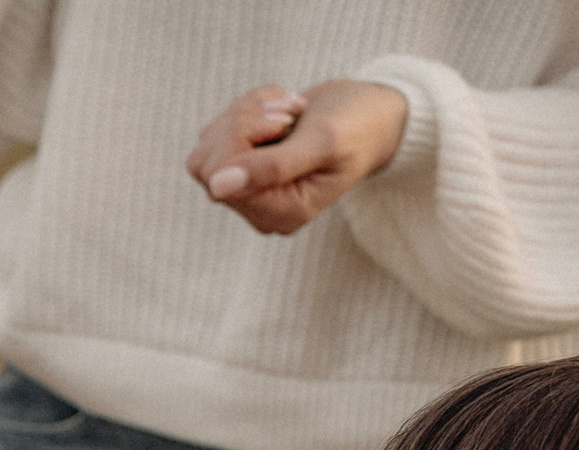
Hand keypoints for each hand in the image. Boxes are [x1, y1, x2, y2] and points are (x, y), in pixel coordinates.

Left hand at [186, 79, 409, 235]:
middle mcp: (259, 209)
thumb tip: (217, 187)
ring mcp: (249, 188)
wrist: (372, 114)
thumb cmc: (357, 128)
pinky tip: (282, 107)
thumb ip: (273, 167)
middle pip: (206, 165)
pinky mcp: (244, 164)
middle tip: (287, 110)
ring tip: (289, 107)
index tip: (283, 121)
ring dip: (245, 112)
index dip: (241, 138)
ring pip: (208, 145)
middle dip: (241, 122)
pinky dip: (247, 108)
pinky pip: (217, 131)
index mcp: (281, 214)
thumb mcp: (322, 143)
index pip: (219, 179)